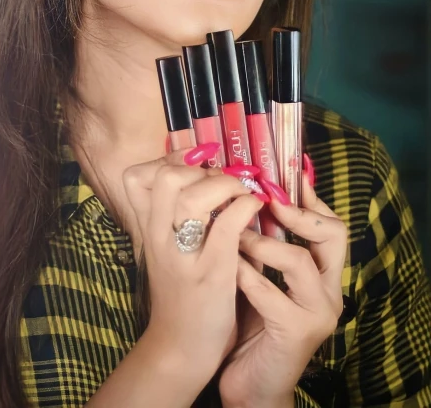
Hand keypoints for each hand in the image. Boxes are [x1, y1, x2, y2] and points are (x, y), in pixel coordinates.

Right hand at [122, 144, 265, 390]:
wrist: (180, 348)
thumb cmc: (179, 291)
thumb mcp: (166, 247)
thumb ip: (173, 213)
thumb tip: (198, 171)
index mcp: (148, 228)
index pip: (138, 175)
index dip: (170, 159)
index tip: (197, 162)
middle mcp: (160, 237)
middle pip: (165, 178)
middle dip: (198, 168)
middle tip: (222, 181)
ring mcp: (184, 256)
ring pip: (193, 198)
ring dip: (224, 185)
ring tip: (241, 192)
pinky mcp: (212, 274)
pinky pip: (227, 226)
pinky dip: (245, 207)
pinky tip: (255, 208)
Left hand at [218, 172, 346, 407]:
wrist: (250, 384)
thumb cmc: (252, 323)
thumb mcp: (262, 275)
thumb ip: (265, 243)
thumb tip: (251, 194)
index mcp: (324, 274)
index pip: (331, 224)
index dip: (310, 197)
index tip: (287, 173)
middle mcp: (329, 291)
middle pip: (332, 234)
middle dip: (296, 212)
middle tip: (264, 200)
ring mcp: (317, 313)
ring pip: (298, 261)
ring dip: (261, 243)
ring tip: (234, 235)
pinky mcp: (297, 333)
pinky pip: (270, 292)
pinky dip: (245, 275)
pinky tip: (226, 267)